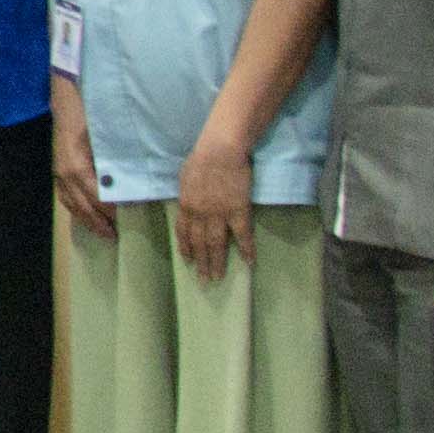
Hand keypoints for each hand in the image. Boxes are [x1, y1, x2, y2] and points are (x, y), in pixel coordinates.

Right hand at [49, 84, 115, 243]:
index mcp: (76, 166)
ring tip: (101, 230)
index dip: (107, 211)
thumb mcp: (108, 136)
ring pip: (70, 202)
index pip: (94, 198)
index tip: (122, 221)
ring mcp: (58, 169)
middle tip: (113, 236)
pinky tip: (83, 212)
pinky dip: (74, 207)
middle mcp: (64, 171)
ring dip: (85, 218)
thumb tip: (133, 185)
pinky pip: (64, 193)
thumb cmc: (90, 111)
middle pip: (80, 205)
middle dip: (96, 222)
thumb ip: (118, 161)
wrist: (68, 92)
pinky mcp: (57, 164)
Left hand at [175, 131, 252, 280]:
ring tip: (218, 277)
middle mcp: (200, 215)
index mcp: (186, 206)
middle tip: (203, 280)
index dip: (186, 247)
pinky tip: (249, 262)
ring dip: (217, 262)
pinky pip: (243, 236)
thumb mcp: (184, 177)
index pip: (184, 232)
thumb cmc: (201, 158)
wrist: (220, 152)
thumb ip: (186, 193)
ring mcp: (219, 215)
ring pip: (217, 244)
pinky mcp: (238, 212)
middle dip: (201, 262)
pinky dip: (247, 250)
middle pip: (200, 243)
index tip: (188, 260)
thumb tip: (187, 202)